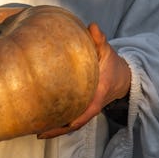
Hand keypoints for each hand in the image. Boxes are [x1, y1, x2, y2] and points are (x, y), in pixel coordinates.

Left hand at [37, 22, 130, 138]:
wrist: (123, 77)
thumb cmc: (112, 64)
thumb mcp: (107, 51)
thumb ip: (99, 40)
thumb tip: (92, 26)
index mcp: (96, 96)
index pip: (83, 113)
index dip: (70, 121)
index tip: (56, 125)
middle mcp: (90, 107)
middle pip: (72, 124)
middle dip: (56, 129)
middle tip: (37, 131)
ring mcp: (86, 108)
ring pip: (69, 123)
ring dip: (55, 128)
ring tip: (35, 130)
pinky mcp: (82, 106)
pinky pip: (69, 117)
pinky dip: (58, 122)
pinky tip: (43, 122)